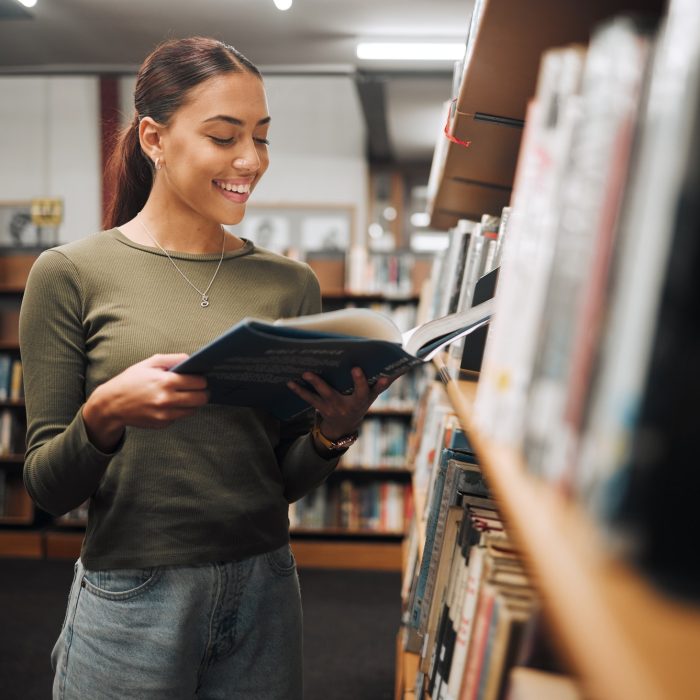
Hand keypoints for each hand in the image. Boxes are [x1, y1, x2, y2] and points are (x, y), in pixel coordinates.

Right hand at [83, 354, 208, 450]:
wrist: (112, 404)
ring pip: (193, 410)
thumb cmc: (131, 381)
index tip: (200, 378)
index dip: (202, 379)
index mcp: (166, 381)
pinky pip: (180, 417)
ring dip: (193, 403)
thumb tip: (191, 359)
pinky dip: (179, 410)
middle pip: (201, 398)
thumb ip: (172, 359)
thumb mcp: (149, 363)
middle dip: (203, 392)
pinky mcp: (162, 424)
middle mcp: (167, 399)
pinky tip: (170, 404)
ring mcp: (165, 414)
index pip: (199, 382)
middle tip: (199, 388)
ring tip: (185, 395)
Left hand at [287, 368, 394, 439]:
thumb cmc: (359, 403)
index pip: (369, 390)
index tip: (368, 369)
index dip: (369, 380)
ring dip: (315, 384)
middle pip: (355, 392)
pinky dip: (299, 390)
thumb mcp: (372, 395)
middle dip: (356, 381)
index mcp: (363, 399)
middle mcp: (350, 404)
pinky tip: (290, 382)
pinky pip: (309, 398)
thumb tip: (402, 365)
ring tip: (306, 373)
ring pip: (325, 395)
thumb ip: (384, 382)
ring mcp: (334, 407)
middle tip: (354, 368)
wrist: (343, 427)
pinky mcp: (321, 407)